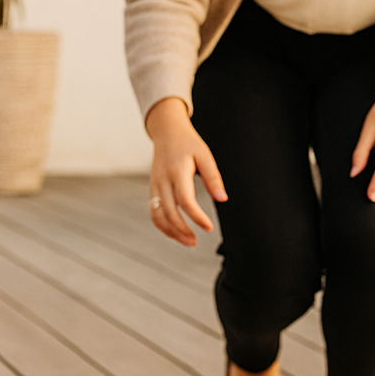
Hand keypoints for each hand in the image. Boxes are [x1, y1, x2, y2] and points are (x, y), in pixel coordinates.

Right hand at [145, 97, 226, 245]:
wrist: (167, 133)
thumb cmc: (188, 144)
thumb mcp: (205, 156)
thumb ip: (213, 178)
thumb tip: (222, 199)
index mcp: (177, 171)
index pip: (185, 200)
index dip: (197, 217)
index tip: (209, 228)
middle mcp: (162, 180)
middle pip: (169, 212)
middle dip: (181, 230)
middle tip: (196, 242)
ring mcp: (154, 186)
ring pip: (158, 215)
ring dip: (171, 232)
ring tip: (188, 241)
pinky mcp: (152, 189)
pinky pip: (153, 212)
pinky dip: (162, 226)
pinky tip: (176, 232)